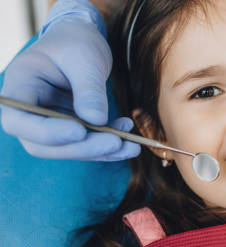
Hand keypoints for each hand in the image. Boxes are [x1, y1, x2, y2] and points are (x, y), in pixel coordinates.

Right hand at [0, 0, 139, 160]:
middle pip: (43, 144)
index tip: (79, 130)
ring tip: (131, 147)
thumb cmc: (76, 43)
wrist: (82, 40)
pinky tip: (130, 142)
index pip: (18, 120)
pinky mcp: (70, 129)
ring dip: (100, 152)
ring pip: (67, 149)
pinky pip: (86, 145)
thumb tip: (96, 120)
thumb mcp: (85, 59)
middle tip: (116, 142)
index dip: (46, 132)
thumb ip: (88, 89)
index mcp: (20, 86)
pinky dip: (108, 147)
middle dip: (81, 148)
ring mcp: (48, 123)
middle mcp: (29, 110)